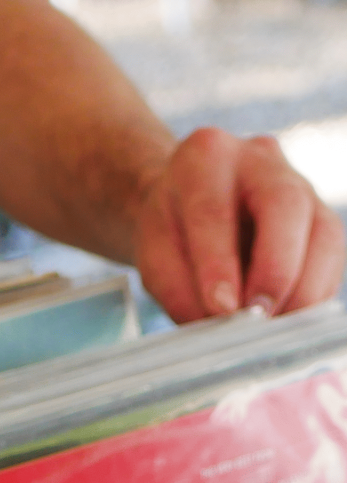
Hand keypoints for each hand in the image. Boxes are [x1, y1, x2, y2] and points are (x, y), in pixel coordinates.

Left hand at [133, 127, 344, 322]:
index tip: (221, 308)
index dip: (219, 264)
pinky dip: (313, 295)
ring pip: (323, 235)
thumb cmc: (171, 227)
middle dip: (275, 269)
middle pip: (284, 205)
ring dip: (302, 290)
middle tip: (258, 316)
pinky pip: (332, 259)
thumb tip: (220, 324)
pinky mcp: (323, 218)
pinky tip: (288, 317)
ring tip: (273, 326)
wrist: (190, 201)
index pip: (212, 210)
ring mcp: (302, 185)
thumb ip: (180, 287)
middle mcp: (261, 160)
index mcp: (205, 156)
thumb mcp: (154, 252)